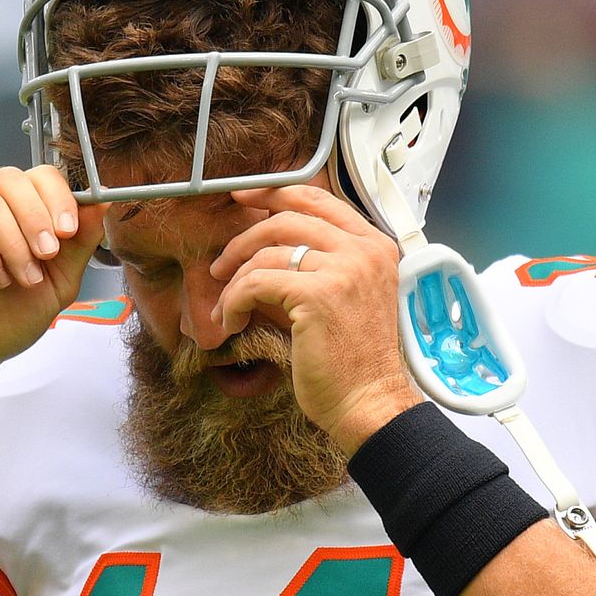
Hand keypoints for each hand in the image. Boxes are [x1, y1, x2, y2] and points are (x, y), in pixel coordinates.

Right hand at [0, 166, 105, 388]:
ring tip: (22, 278)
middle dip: (36, 216)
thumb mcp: (58, 283)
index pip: (38, 175)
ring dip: (12, 242)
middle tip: (47, 254)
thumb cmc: (4, 317)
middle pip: (9, 178)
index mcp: (14, 208)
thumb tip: (101, 204)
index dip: (58, 197)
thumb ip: (79, 244)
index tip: (68, 231)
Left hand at [210, 185, 423, 453]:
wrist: (370, 402)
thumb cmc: (355, 361)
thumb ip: (319, 265)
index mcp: (375, 246)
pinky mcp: (318, 295)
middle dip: (243, 237)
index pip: (318, 200)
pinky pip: (256, 282)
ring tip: (225, 304)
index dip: (274, 194)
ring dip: (235, 278)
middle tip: (220, 263)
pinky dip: (234, 300)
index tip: (244, 198)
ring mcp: (343, 270)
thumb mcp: (347, 297)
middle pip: (287, 218)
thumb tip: (264, 245)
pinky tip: (231, 320)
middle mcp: (363, 250)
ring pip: (267, 251)